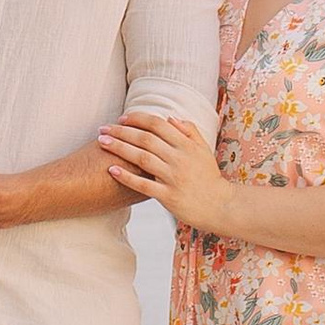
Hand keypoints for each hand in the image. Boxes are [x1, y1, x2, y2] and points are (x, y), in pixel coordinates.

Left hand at [99, 112, 229, 232]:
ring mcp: (173, 177)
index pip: (157, 124)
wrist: (222, 206)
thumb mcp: (204, 150)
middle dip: (121, 131)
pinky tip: (111, 170)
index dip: (137, 119)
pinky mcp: (169, 197)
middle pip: (144, 139)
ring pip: (141, 158)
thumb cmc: (210, 178)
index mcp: (186, 145)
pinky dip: (127, 177)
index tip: (122, 118)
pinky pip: (144, 185)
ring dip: (119, 148)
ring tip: (102, 142)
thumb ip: (189, 131)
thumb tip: (170, 118)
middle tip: (103, 128)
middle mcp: (178, 158)